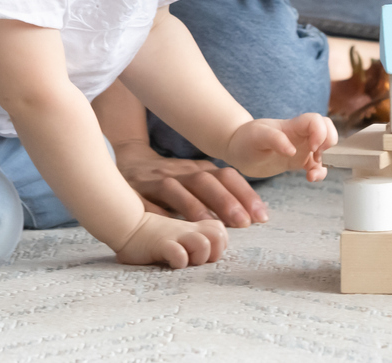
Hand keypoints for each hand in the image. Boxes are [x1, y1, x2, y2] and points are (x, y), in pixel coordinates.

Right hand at [112, 140, 269, 228]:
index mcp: (199, 170)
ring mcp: (156, 181)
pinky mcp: (135, 191)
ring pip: (176, 189)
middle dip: (225, 201)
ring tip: (210, 228)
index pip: (227, 176)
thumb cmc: (171, 180)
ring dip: (195, 208)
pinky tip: (170, 229)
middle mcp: (180, 172)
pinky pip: (146, 202)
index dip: (245, 194)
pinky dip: (158, 214)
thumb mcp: (196, 181)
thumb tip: (253, 216)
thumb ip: (220, 195)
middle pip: (205, 181)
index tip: (262, 217)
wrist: (129, 161)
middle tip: (243, 223)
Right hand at [113, 212, 228, 268]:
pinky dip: (179, 261)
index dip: (220, 245)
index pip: (222, 231)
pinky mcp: (161, 243)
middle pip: (220, 237)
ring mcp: (176, 234)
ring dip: (197, 257)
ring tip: (184, 260)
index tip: (206, 254)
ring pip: (203, 245)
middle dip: (213, 253)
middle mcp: (189, 228)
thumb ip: (199, 235)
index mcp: (196, 225)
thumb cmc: (156, 235)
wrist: (127, 225)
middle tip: (197, 259)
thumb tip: (216, 249)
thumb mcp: (180, 232)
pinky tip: (170, 262)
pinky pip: (179, 254)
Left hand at [222, 112, 337, 180]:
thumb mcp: (257, 137)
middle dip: (329, 141)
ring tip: (312, 175)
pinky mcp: (297, 162)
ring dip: (325, 161)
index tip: (313, 147)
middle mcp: (300, 135)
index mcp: (292, 126)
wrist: (238, 150)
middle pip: (327, 128)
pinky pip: (316, 165)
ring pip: (325, 148)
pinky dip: (319, 173)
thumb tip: (293, 151)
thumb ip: (274, 140)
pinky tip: (310, 179)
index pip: (316, 120)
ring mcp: (300, 148)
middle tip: (317, 155)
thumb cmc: (246, 139)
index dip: (321, 132)